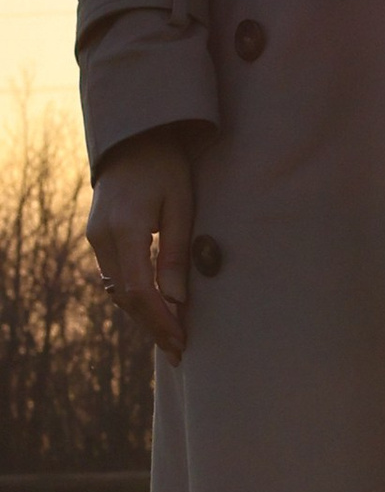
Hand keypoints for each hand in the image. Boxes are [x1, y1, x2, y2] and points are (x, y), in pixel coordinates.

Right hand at [86, 131, 195, 358]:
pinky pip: (115, 276)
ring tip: (170, 337)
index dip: (159, 319)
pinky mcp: (98, 237)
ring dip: (142, 314)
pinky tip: (154, 309)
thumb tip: (177, 300)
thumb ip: (176, 253)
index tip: (181, 340)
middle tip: (178, 350)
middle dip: (152, 325)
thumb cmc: (166, 168)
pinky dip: (134, 296)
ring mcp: (96, 238)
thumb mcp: (181, 205)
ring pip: (117, 290)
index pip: (138, 290)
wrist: (134, 140)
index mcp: (125, 229)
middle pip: (125, 297)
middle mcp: (103, 238)